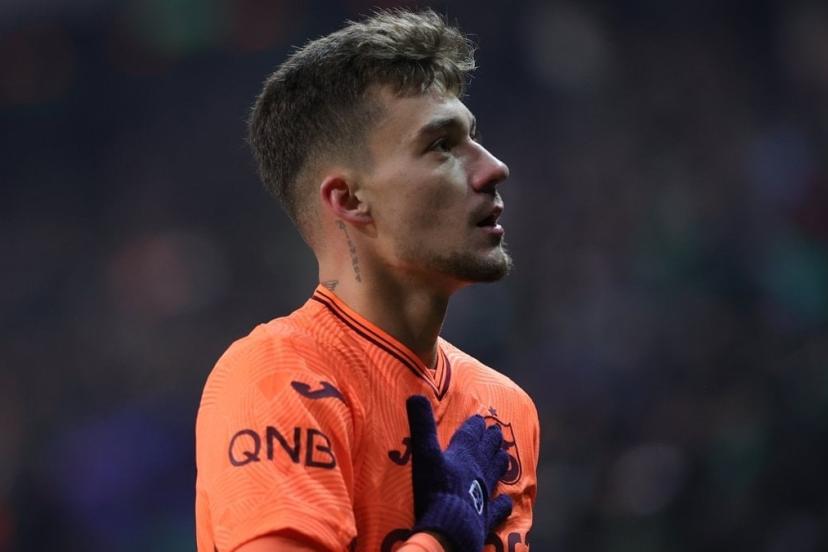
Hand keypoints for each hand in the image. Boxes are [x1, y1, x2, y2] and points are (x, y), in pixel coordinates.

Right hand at [406, 395, 512, 550]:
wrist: (451, 527)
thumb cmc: (436, 488)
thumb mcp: (424, 453)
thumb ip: (421, 425)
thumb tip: (415, 395)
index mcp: (464, 454)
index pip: (472, 435)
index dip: (475, 426)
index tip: (480, 418)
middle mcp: (478, 471)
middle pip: (487, 451)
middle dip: (491, 440)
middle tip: (497, 432)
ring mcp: (484, 494)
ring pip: (495, 474)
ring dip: (499, 463)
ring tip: (505, 455)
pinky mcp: (486, 516)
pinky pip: (497, 508)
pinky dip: (502, 504)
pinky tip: (507, 502)